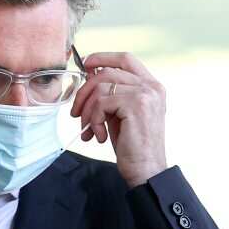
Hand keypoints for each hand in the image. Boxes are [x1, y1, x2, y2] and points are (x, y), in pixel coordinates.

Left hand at [69, 51, 167, 187]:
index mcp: (151, 87)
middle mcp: (152, 87)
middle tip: (76, 112)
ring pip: (101, 87)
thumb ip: (110, 95)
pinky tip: (99, 136)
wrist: (146, 170)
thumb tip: (89, 76)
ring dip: (88, 110)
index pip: (126, 59)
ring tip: (88, 129)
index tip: (85, 65)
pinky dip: (94, 120)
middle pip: (107, 72)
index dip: (103, 57)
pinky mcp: (136, 105)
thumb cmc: (132, 147)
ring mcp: (145, 94)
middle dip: (85, 91)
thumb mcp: (120, 114)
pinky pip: (101, 102)